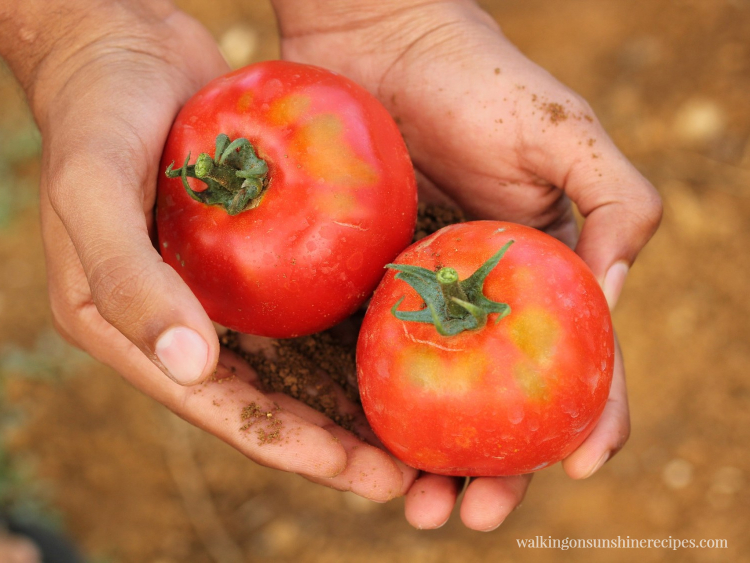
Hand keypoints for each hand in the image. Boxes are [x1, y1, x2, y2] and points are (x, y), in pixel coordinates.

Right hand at [2, 1, 410, 500]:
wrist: (121, 47)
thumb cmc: (96, 113)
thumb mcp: (93, 189)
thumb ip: (129, 281)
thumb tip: (190, 368)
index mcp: (129, 330)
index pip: (221, 408)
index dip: (292, 447)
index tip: (362, 475)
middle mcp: (175, 325)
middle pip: (265, 402)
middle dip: (332, 446)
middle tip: (405, 474)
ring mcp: (214, 294)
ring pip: (291, 366)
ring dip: (347, 403)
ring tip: (411, 432)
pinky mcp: (246, 258)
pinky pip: (301, 308)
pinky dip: (343, 337)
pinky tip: (395, 348)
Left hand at [274, 0, 661, 529]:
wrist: (375, 42)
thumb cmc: (475, 79)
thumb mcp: (566, 133)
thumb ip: (618, 204)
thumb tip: (614, 297)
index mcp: (541, 272)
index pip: (575, 360)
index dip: (587, 419)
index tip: (580, 469)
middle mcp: (482, 296)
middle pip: (499, 399)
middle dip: (498, 467)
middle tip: (474, 515)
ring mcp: (419, 297)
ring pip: (435, 399)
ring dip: (432, 460)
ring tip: (418, 508)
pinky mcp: (360, 287)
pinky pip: (370, 359)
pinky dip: (374, 411)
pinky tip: (364, 450)